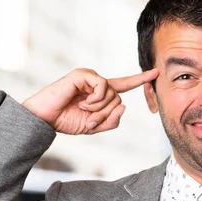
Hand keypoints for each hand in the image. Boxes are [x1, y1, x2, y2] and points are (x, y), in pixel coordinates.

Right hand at [22, 68, 157, 134]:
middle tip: (89, 121)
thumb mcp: (93, 127)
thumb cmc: (66, 121)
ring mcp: (90, 77)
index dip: (140, 79)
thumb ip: (111, 121)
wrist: (45, 119)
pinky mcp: (83, 74)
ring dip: (99, 109)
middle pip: (118, 99)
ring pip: (112, 95)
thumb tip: (124, 107)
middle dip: (106, 114)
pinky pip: (103, 87)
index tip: (156, 73)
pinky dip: (95, 100)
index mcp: (100, 94)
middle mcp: (97, 83)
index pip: (124, 85)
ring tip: (82, 110)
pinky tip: (81, 103)